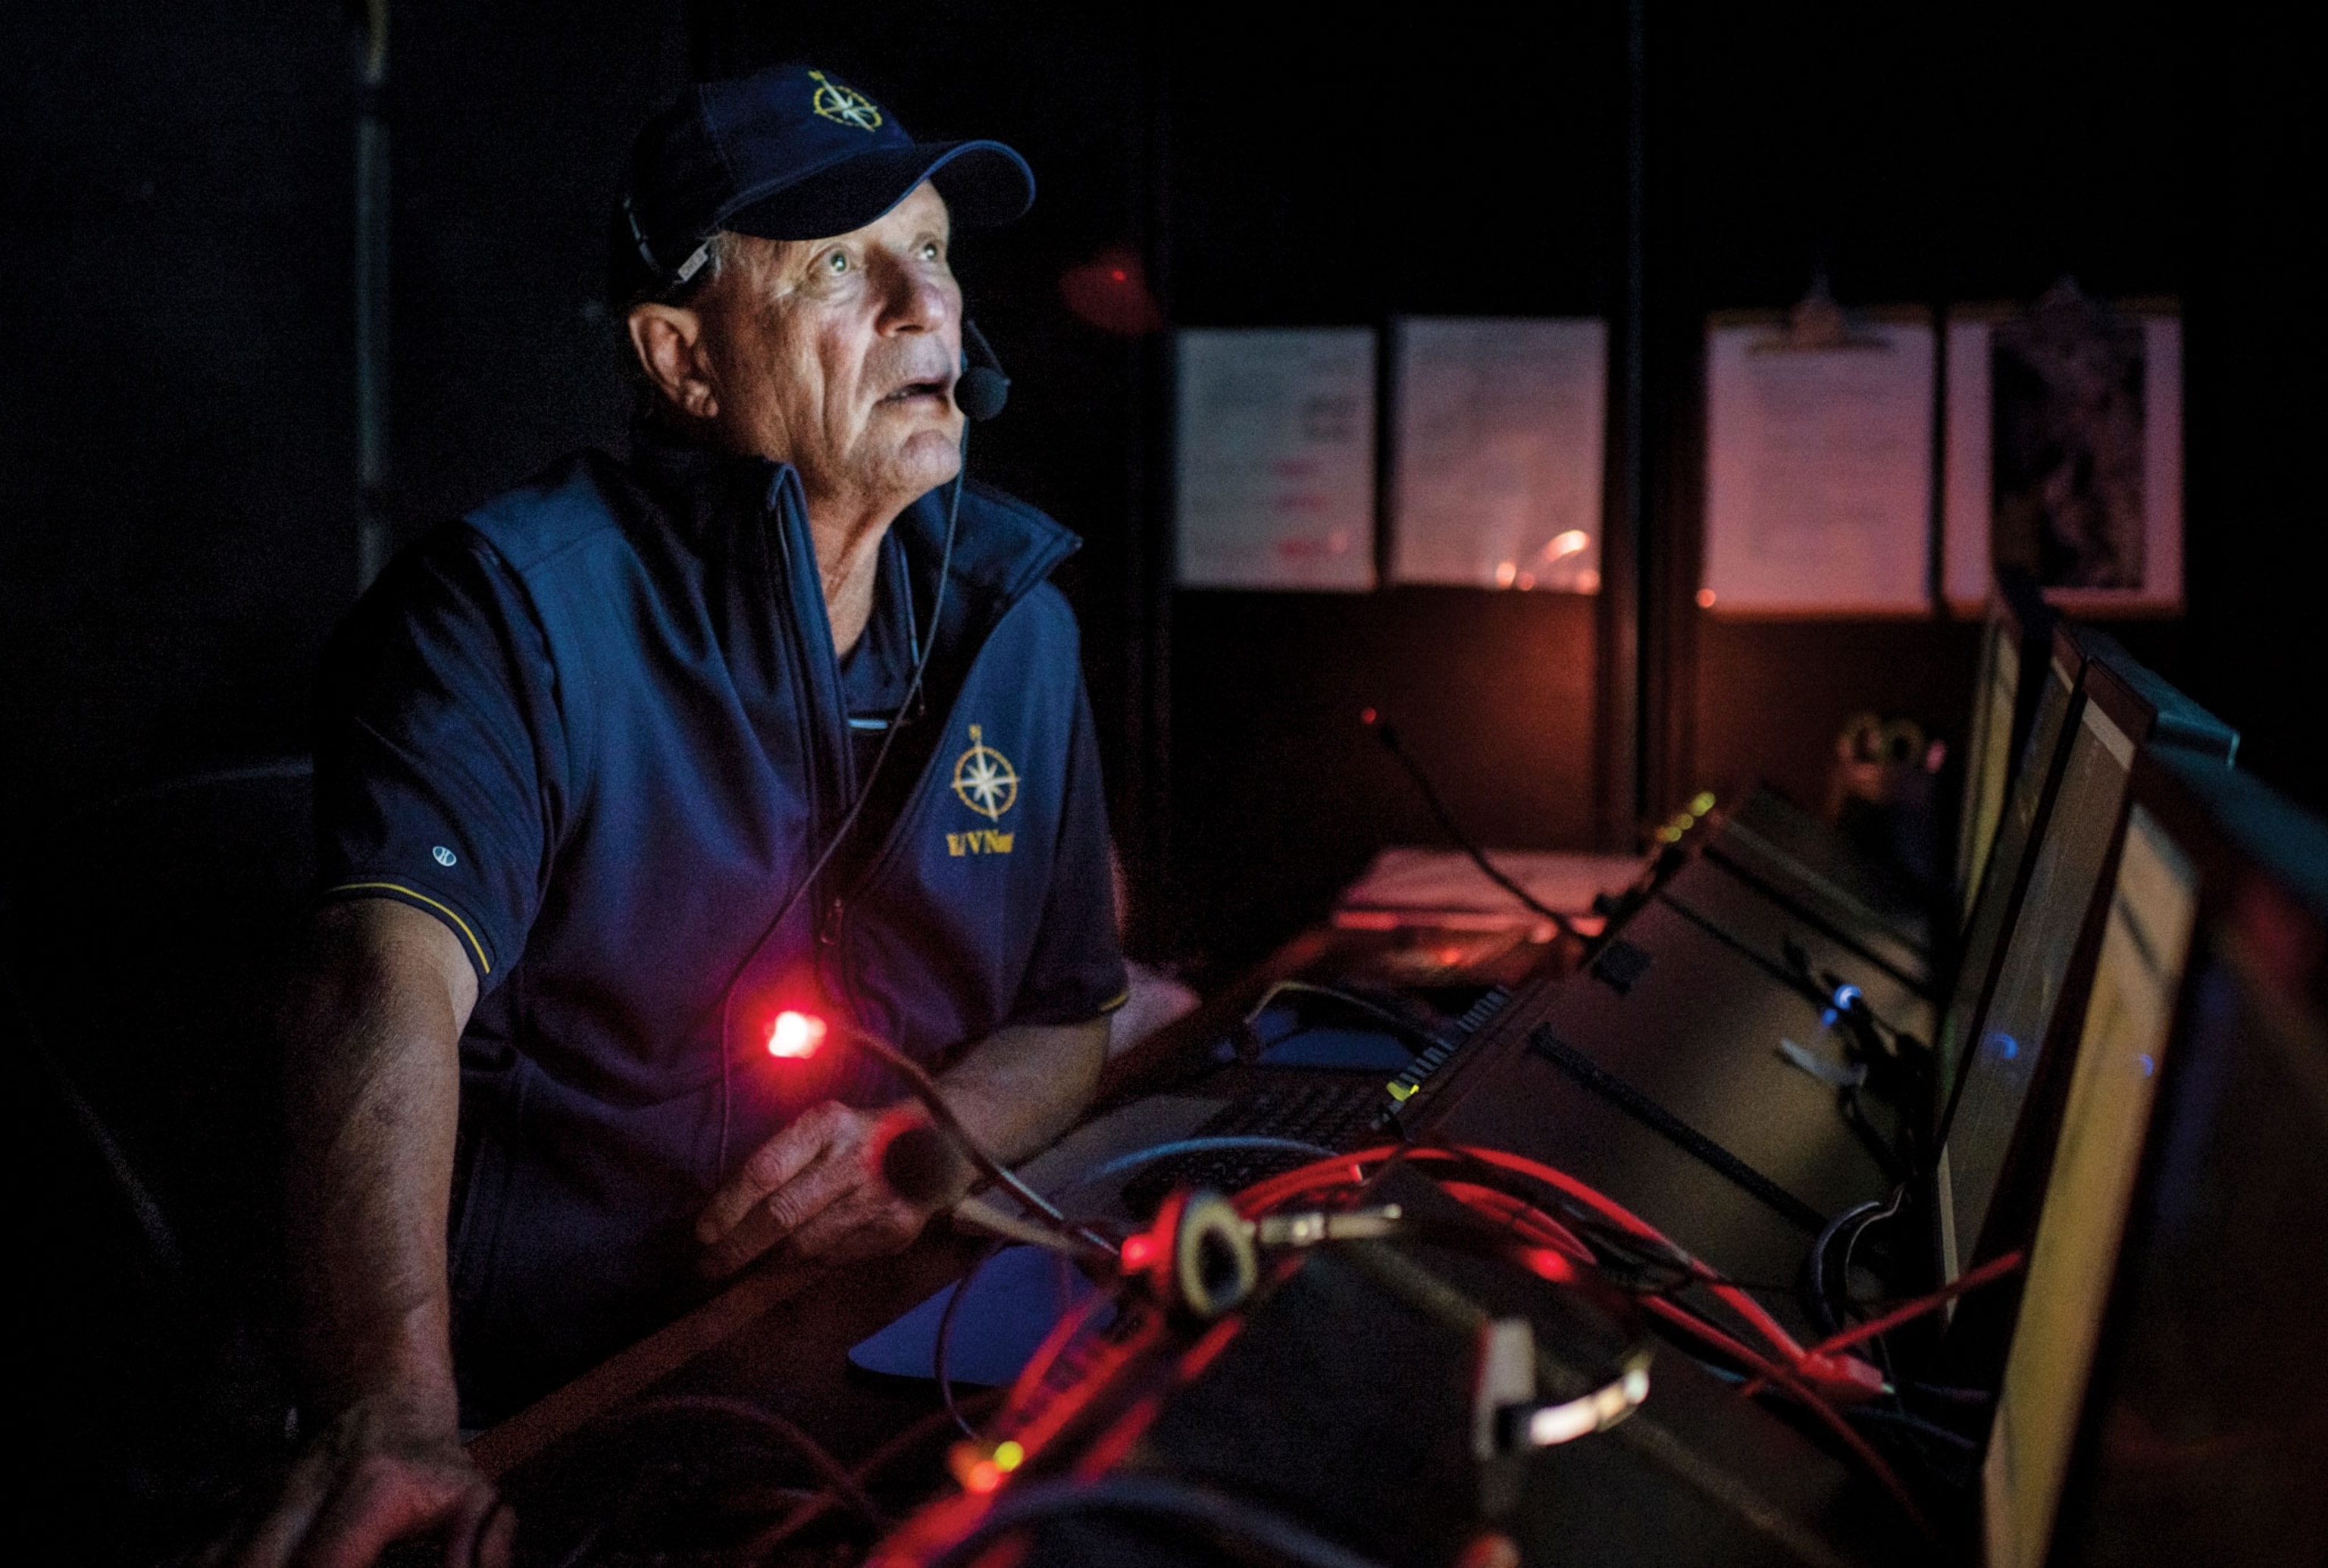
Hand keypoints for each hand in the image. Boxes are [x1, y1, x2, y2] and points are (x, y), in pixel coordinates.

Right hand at [228, 1391, 509, 1567]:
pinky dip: (200, 1566)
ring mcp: (263, 1499)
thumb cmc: (429, 1462)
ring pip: (218, 1559)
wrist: (380, 1396)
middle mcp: (305, 1492)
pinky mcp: (237, 1509)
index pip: (326, 1563)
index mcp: (369, 1490)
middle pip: (256, 1566)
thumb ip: (480, 1542)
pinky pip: (199, 1554)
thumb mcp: (475, 1494)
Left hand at [695, 1101, 949, 1278]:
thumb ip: (780, 1160)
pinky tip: (787, 1263)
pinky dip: (804, 1264)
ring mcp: (878, 1198)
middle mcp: (853, 1159)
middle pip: (781, 1216)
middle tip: (710, 1265)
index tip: (703, 1233)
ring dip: (765, 1263)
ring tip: (739, 1268)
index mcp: (827, 1124)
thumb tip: (723, 1212)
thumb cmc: (857, 1137)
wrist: (938, 1142)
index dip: (728, 1208)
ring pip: (804, 1246)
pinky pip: (833, 1259)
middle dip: (737, 1248)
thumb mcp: (819, 1127)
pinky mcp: (895, 1230)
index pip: (764, 1171)